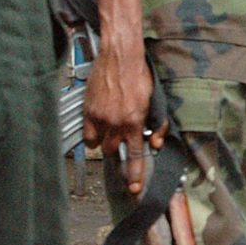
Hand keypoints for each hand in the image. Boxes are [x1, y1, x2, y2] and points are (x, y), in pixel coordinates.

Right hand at [81, 35, 161, 195]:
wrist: (119, 57)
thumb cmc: (138, 76)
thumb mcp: (155, 100)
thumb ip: (158, 123)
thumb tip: (156, 142)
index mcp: (135, 121)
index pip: (134, 155)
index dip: (134, 174)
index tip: (134, 187)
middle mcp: (116, 123)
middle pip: (112, 152)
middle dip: (117, 154)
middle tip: (120, 150)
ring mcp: (99, 118)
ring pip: (98, 145)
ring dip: (105, 144)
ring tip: (111, 134)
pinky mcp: (87, 111)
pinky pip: (87, 134)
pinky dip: (93, 136)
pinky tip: (99, 128)